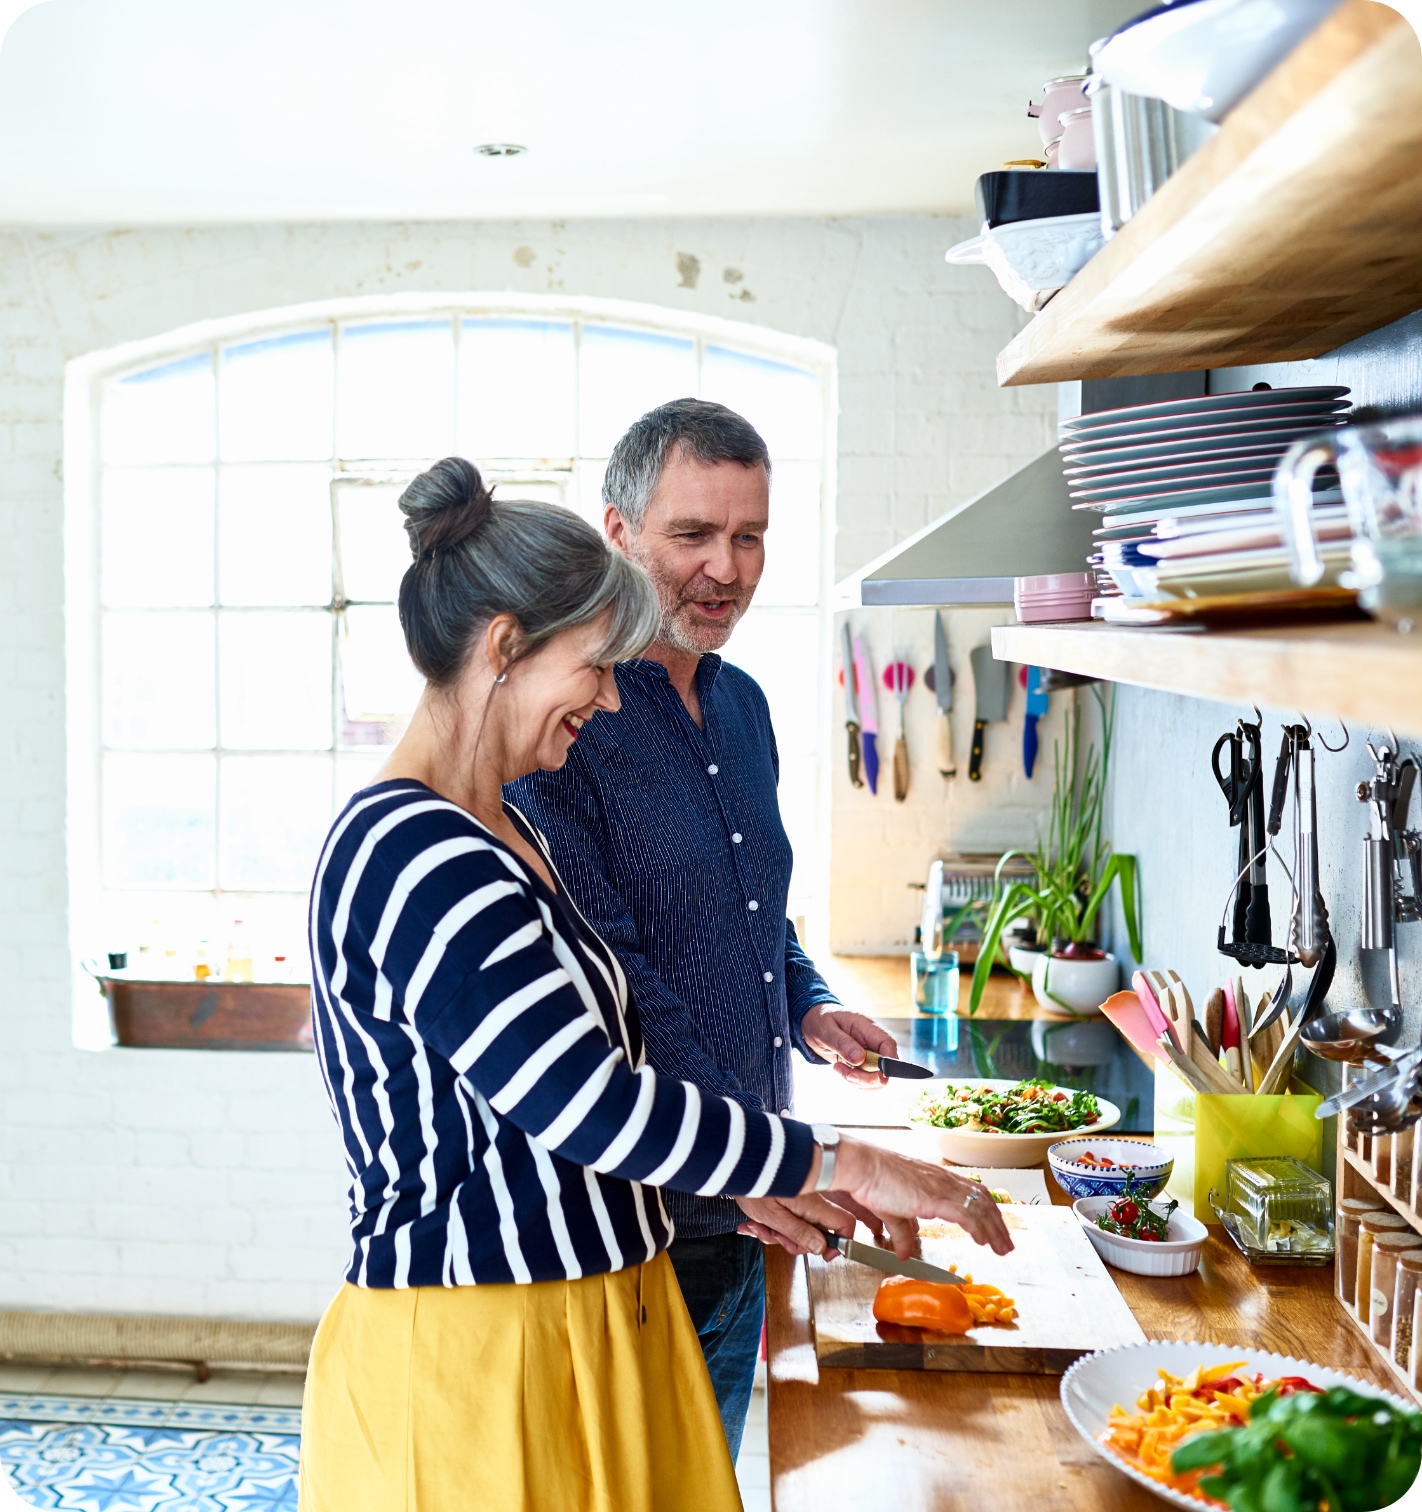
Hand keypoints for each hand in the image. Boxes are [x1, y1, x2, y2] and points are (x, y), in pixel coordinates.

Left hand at [735, 1192, 871, 1256]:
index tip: (824, 1254)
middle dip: (795, 1241)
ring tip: (759, 1225)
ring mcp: (799, 1201)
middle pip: (818, 1232)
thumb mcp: (774, 1217)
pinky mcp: (787, 1200)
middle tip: (777, 1237)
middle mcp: (811, 1202)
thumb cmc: (754, 1188)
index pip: (844, 1223)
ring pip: (798, 1228)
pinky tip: (754, 1221)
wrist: (739, 1164)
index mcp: (814, 1206)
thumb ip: (799, 1233)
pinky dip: (769, 1224)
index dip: (839, 1243)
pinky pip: (785, 1220)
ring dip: (777, 1233)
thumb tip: (821, 1247)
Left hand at [800, 1005, 897, 1085]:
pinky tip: (840, 1069)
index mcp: (867, 1027)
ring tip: (838, 1067)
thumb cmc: (820, 1021)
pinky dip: (854, 1081)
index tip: (880, 1076)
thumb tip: (860, 1059)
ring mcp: (868, 1054)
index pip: (888, 1044)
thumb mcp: (826, 1029)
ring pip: (877, 1077)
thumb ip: (843, 1043)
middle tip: (847, 1074)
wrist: (812, 1023)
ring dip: (858, 1080)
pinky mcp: (862, 1064)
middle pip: (885, 1065)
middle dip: (868, 1077)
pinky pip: (866, 1080)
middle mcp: (871, 1042)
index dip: (889, 1061)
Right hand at [816, 1136, 1013, 1257]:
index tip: (994, 1230)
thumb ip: (902, 1233)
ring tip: (1002, 1248)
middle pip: (982, 1200)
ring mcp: (942, 1187)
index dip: (986, 1212)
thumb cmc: (873, 1182)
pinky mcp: (937, 1197)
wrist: (864, 1167)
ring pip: (980, 1207)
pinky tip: (984, 1241)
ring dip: (994, 1230)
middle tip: (1006, 1244)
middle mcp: (944, 1180)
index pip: (971, 1193)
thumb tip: (904, 1252)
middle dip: (997, 1224)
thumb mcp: (892, 1213)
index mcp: (936, 1179)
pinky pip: (967, 1214)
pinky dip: (980, 1228)